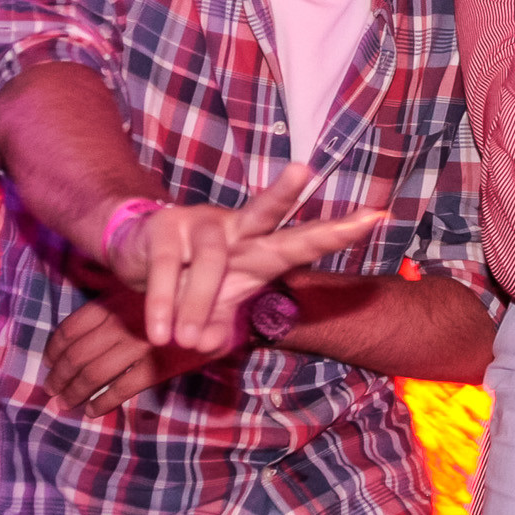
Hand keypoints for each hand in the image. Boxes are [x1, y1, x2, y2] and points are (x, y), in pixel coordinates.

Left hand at [44, 289, 224, 415]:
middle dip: (60, 376)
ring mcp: (140, 345)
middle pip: (78, 354)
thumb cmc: (180, 290)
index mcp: (114, 303)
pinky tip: (94, 409)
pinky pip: (123, 387)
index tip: (48, 363)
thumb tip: (67, 342)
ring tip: (66, 403)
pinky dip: (104, 401)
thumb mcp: (140, 290)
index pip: (71, 328)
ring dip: (75, 391)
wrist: (222, 295)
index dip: (54, 350)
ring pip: (95, 373)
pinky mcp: (159, 365)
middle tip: (51, 390)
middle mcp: (122, 323)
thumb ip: (111, 310)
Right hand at [107, 162, 382, 352]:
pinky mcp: (166, 229)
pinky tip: (160, 332)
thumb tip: (206, 344)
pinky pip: (170, 271)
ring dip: (196, 306)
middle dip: (285, 193)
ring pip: (211, 262)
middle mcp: (237, 228)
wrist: (136, 256)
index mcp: (261, 247)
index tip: (378, 215)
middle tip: (304, 170)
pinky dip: (164, 305)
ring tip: (182, 341)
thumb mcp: (215, 310)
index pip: (304, 238)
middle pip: (266, 211)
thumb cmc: (194, 283)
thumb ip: (217, 326)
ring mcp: (202, 224)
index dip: (339, 231)